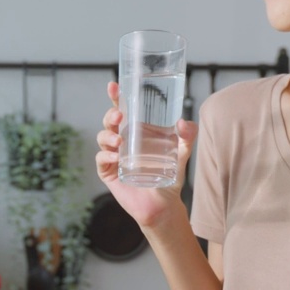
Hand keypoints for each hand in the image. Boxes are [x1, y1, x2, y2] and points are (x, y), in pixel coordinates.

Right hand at [95, 81, 197, 228]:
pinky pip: (101, 161)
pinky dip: (104, 157)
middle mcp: (122, 141)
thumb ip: (188, 136)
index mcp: (136, 131)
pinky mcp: (109, 173)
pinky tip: (113, 157)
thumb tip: (183, 122)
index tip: (114, 85)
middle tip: (119, 115)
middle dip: (110, 115)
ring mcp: (114, 156)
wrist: (164, 204)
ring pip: (102, 138)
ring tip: (118, 140)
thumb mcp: (183, 152)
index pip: (123, 109)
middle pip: (109, 121)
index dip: (116, 97)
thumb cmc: (170, 175)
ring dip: (107, 135)